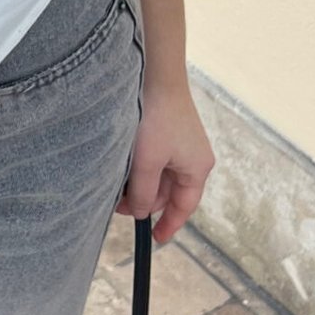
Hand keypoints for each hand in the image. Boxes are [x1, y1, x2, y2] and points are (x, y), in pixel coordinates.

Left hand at [116, 73, 213, 245]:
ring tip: (116, 184)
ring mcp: (183, 144)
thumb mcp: (147, 162)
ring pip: (160, 176)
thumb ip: (144, 192)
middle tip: (118, 203)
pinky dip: (141, 168)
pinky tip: (122, 165)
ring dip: (140, 184)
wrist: (156, 75)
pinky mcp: (170, 132)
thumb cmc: (156, 118)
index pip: (184, 207)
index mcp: (198, 168)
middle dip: (145, 200)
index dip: (168, 224)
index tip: (154, 238)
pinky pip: (156, 160)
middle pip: (169, 192)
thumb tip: (141, 212)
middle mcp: (194, 158)